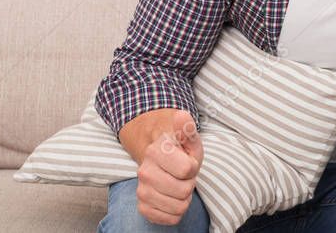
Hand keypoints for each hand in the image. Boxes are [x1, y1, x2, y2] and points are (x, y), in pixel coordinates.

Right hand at [135, 110, 203, 224]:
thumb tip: (182, 116)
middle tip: (183, 175)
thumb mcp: (188, 138)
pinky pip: (169, 219)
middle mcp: (144, 172)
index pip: (187, 170)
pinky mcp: (143, 207)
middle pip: (184, 191)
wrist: (162, 162)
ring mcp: (142, 191)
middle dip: (189, 183)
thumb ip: (187, 128)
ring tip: (177, 184)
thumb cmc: (180, 150)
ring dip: (184, 198)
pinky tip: (172, 198)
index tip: (187, 160)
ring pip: (178, 207)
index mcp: (155, 151)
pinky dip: (176, 211)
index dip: (193, 167)